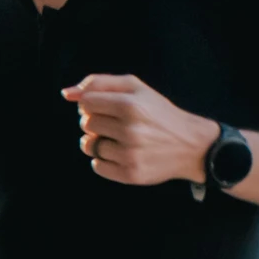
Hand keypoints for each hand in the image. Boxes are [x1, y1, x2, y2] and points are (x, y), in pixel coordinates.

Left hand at [67, 71, 214, 187]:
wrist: (191, 145)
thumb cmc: (158, 113)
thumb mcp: (136, 88)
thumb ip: (99, 83)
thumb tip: (66, 94)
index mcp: (130, 105)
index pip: (86, 103)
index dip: (91, 104)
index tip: (105, 107)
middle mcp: (130, 130)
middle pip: (86, 124)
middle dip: (95, 122)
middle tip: (115, 124)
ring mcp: (130, 154)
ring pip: (88, 146)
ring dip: (97, 141)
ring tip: (117, 139)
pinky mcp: (131, 174)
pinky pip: (97, 166)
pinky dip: (104, 160)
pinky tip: (121, 154)